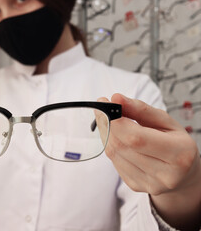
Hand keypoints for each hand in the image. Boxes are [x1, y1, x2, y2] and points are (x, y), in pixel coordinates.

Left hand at [96, 93, 200, 229]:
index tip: (106, 104)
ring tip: (108, 121)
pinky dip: (111, 146)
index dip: (116, 121)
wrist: (183, 173)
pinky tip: (115, 137)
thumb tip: (116, 98)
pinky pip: (114, 162)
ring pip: (114, 154)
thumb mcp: (166, 121)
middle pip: (122, 146)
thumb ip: (141, 109)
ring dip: (106, 134)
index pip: (136, 138)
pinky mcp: (136, 186)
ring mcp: (149, 184)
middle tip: (102, 109)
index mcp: (179, 154)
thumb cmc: (175, 142)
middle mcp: (165, 174)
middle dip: (107, 124)